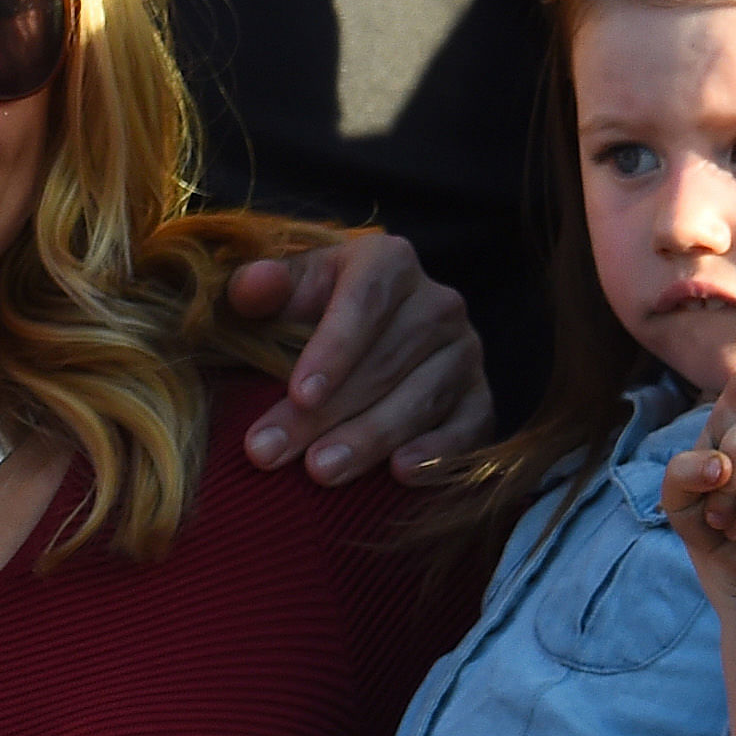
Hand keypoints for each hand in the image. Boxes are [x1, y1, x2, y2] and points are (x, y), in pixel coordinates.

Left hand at [230, 231, 490, 483]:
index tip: (299, 394)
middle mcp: (437, 302)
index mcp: (387, 261)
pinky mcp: (479, 398)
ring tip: (321, 472)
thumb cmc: (302, 314)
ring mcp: (464, 352)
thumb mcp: (276, 294)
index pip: (365, 303)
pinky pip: (469, 429)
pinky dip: (438, 453)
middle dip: (327, 413)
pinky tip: (401, 474)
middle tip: (273, 453)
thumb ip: (258, 288)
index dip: (334, 349)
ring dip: (370, 439)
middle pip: (386, 362)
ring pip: (421, 399)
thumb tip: (256, 284)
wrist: (351, 343)